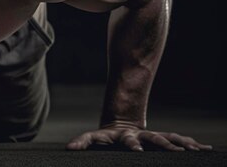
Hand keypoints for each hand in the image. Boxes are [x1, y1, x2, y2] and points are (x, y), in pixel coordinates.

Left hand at [66, 123, 213, 151]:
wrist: (119, 124)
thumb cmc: (106, 136)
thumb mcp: (94, 138)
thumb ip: (82, 141)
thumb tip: (70, 148)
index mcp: (124, 136)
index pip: (130, 141)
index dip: (133, 145)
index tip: (137, 149)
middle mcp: (141, 135)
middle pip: (154, 138)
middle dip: (165, 144)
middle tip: (178, 151)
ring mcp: (151, 137)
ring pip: (169, 138)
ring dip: (182, 144)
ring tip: (197, 149)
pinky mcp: (160, 140)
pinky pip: (177, 141)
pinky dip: (190, 145)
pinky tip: (204, 149)